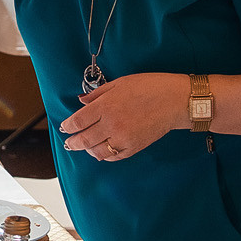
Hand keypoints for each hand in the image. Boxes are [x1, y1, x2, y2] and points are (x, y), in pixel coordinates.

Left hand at [57, 72, 186, 161]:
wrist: (175, 100)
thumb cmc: (150, 87)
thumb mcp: (120, 83)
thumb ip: (98, 94)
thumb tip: (81, 101)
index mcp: (106, 105)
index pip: (78, 121)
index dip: (68, 126)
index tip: (64, 127)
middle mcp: (111, 124)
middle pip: (83, 139)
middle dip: (72, 142)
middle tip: (68, 142)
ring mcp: (123, 138)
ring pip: (96, 151)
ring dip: (87, 150)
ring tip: (85, 146)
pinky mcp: (134, 147)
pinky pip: (113, 156)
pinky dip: (105, 155)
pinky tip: (102, 150)